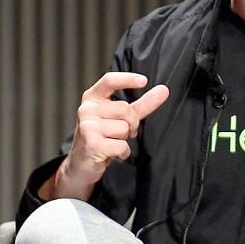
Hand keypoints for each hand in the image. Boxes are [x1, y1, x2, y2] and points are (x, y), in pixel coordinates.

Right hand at [47, 72, 168, 199]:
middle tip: (121, 132)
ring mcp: (87, 126)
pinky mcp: (91, 143)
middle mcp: (86, 109)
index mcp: (92, 98)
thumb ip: (142, 104)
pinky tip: (112, 153)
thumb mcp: (120, 117)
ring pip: (124, 127)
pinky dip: (123, 152)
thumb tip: (163, 90)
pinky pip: (122, 145)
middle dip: (131, 123)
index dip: (127, 79)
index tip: (144, 81)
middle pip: (125, 109)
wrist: (81, 164)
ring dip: (125, 139)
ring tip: (112, 142)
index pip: (109, 81)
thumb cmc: (102, 137)